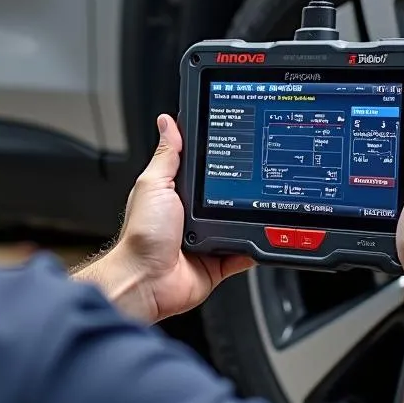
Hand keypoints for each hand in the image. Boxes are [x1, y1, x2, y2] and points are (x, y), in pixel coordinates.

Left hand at [76, 115, 253, 323]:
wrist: (147, 280)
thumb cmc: (143, 235)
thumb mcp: (154, 184)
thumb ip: (167, 155)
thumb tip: (167, 122)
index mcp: (176, 194)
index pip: (203, 170)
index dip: (217, 158)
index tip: (237, 144)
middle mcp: (192, 216)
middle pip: (226, 196)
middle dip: (240, 190)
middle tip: (253, 180)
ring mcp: (207, 240)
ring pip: (238, 223)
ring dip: (247, 218)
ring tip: (257, 207)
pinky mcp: (218, 263)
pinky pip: (244, 253)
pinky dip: (254, 247)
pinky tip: (260, 237)